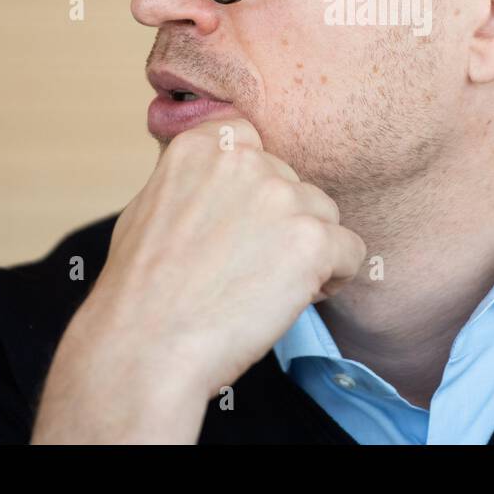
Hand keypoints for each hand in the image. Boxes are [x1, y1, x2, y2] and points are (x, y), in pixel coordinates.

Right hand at [31, 116, 365, 442]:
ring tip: (265, 288)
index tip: (236, 226)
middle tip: (245, 268)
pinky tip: (293, 299)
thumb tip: (222, 178)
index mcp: (204, 145)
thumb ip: (195, 179)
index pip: (257, 146)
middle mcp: (245, 160)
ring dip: (308, 250)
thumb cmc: (141, 291)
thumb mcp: (151, 206)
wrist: (145, 348)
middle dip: (281, 225)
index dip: (254, 191)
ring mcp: (281, 197)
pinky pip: (352, 251)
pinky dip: (334, 278)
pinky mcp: (312, 239)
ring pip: (325, 216)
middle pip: (294, 185)